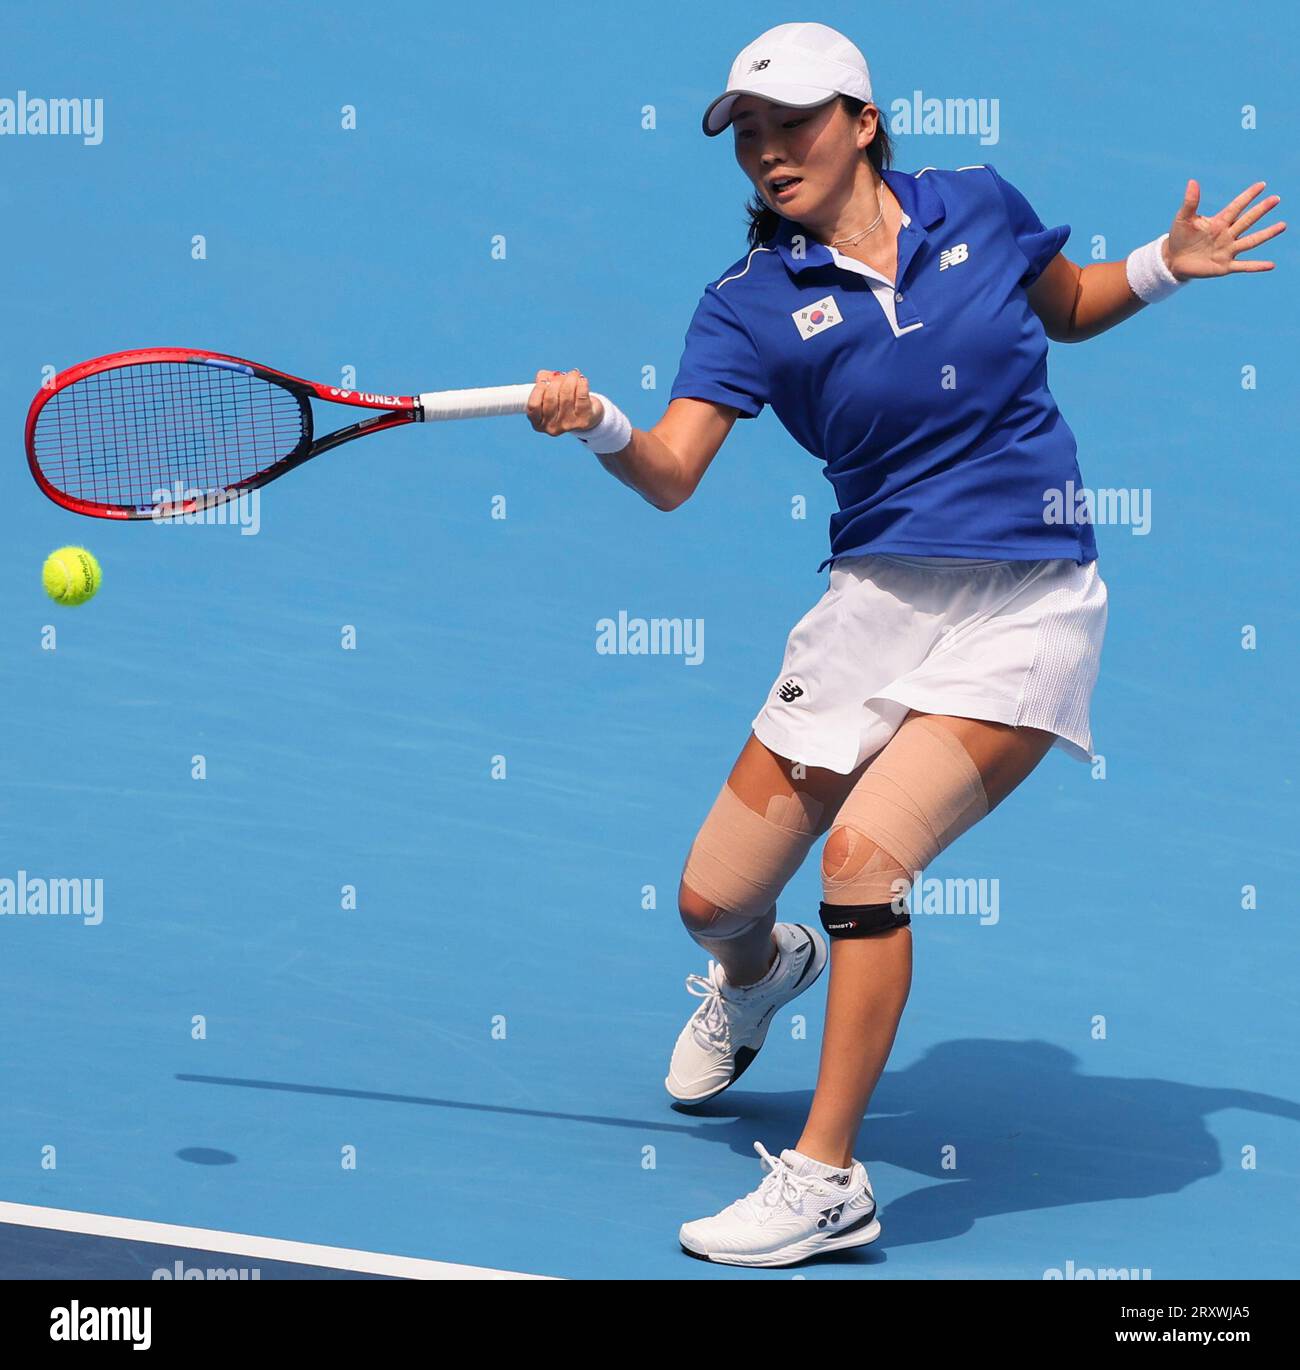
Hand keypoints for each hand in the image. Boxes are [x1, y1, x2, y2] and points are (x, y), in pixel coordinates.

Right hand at [526, 368, 604, 435]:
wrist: (587, 416)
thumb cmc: (563, 402)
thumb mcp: (548, 393)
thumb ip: (542, 381)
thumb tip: (544, 376)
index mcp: (538, 424)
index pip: (534, 405)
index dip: (538, 389)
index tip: (544, 380)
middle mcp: (552, 428)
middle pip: (550, 398)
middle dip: (556, 382)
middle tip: (561, 376)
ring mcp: (568, 426)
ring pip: (567, 396)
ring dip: (570, 380)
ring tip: (573, 375)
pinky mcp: (583, 421)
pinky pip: (581, 396)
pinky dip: (581, 384)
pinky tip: (581, 379)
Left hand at [1165, 180, 1285, 279]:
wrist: (1173, 260)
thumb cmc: (1180, 237)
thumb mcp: (1183, 219)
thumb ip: (1190, 202)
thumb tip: (1192, 182)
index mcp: (1219, 222)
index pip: (1236, 206)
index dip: (1248, 196)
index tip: (1262, 185)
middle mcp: (1227, 235)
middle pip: (1247, 221)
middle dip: (1261, 210)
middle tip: (1276, 199)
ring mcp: (1228, 251)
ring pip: (1251, 241)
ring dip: (1266, 234)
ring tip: (1282, 225)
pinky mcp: (1224, 267)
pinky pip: (1244, 266)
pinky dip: (1257, 266)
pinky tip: (1271, 265)